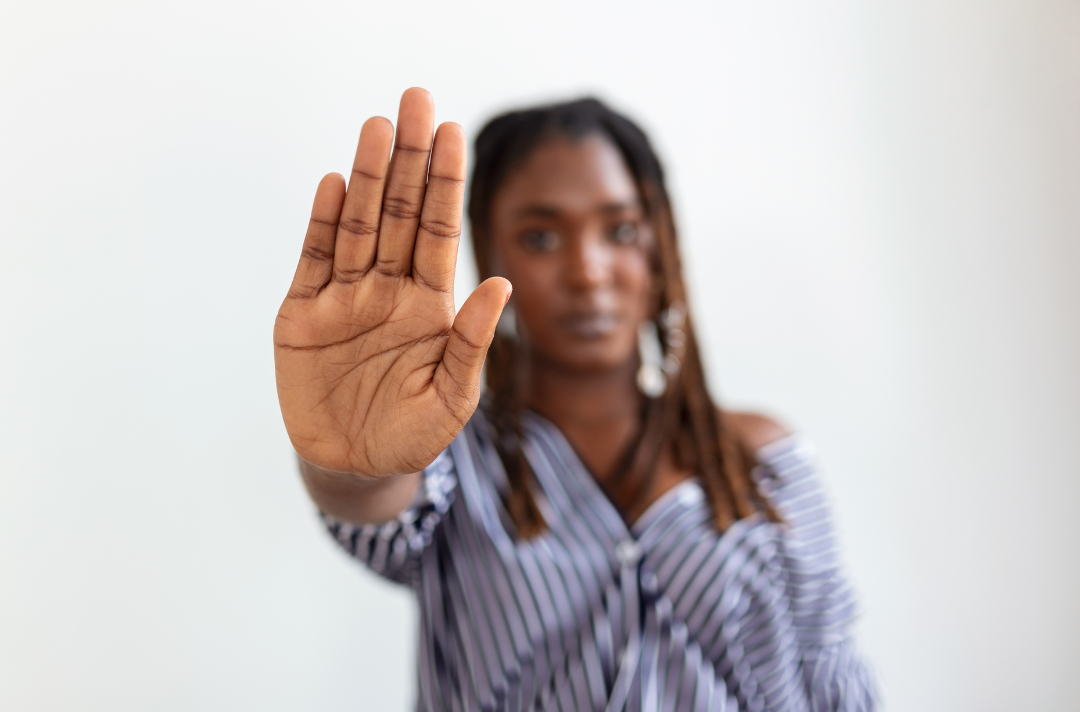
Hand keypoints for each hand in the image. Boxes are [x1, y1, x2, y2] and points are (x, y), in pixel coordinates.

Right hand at [273, 88, 510, 477]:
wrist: (354, 468)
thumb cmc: (412, 435)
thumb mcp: (452, 397)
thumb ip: (472, 343)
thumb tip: (502, 285)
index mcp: (428, 304)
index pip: (439, 231)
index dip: (444, 183)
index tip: (452, 133)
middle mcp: (387, 290)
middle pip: (398, 214)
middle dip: (408, 160)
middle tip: (414, 100)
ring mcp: (344, 299)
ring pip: (356, 227)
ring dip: (365, 178)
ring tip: (376, 128)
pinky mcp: (302, 316)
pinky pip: (313, 261)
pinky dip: (321, 224)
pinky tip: (333, 183)